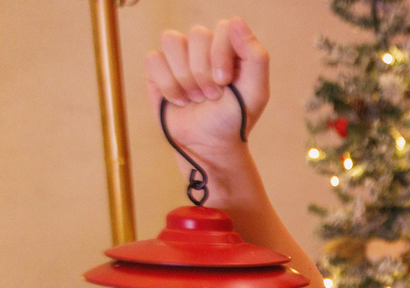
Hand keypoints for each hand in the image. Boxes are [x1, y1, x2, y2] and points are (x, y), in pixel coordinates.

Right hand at [144, 18, 269, 164]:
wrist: (209, 144)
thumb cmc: (234, 117)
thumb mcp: (255, 92)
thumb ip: (256, 56)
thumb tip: (236, 21)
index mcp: (230, 47)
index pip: (223, 28)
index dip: (221, 53)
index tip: (225, 82)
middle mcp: (204, 46)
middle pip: (198, 34)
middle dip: (204, 71)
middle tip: (212, 96)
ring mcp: (179, 56)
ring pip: (172, 41)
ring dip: (185, 77)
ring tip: (196, 98)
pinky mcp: (158, 69)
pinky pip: (153, 59)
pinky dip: (168, 85)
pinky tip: (179, 100)